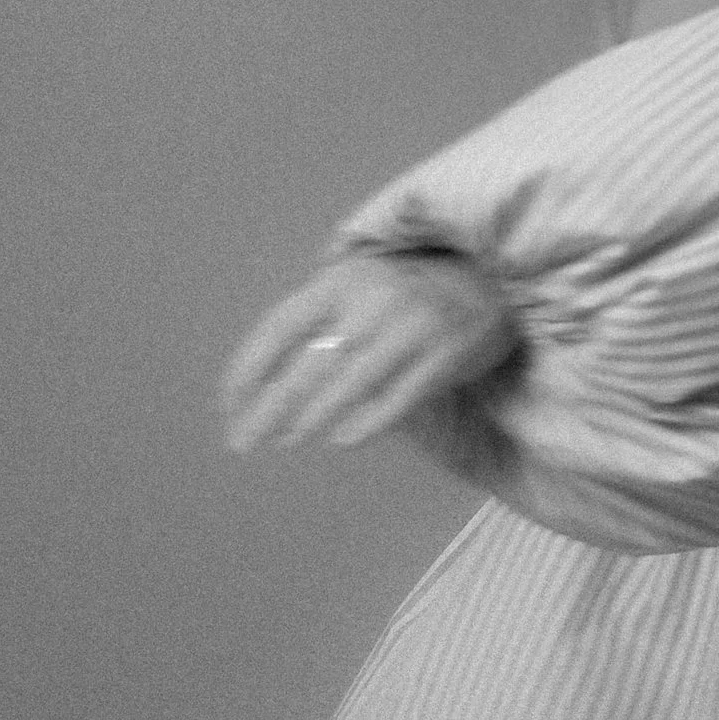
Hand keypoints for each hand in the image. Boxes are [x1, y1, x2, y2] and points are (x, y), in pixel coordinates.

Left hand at [220, 249, 518, 454]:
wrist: (491, 278)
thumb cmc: (408, 289)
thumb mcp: (357, 286)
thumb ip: (319, 322)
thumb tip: (266, 381)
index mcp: (339, 281)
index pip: (278, 329)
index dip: (248, 371)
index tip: (227, 406)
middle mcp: (370, 303)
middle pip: (306, 366)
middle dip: (268, 410)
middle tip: (242, 441)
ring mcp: (409, 330)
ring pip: (347, 386)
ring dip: (310, 419)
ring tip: (285, 439)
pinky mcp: (443, 357)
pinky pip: (396, 400)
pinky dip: (367, 423)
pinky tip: (341, 439)